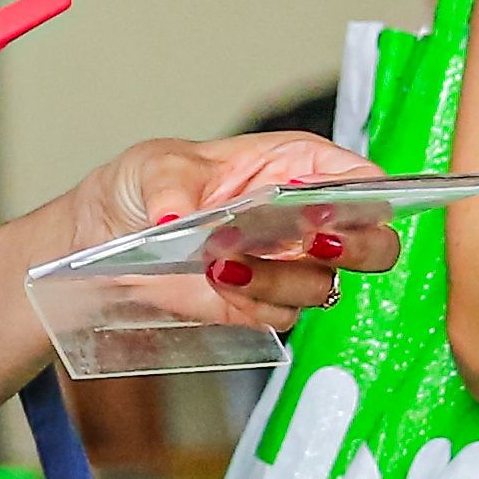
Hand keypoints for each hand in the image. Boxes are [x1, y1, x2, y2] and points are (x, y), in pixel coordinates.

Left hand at [58, 130, 389, 335]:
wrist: (106, 237)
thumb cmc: (145, 183)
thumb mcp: (154, 166)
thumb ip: (170, 188)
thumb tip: (176, 219)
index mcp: (296, 165)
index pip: (360, 176)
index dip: (363, 192)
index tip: (336, 204)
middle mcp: (304, 218)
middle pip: (372, 241)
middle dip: (357, 247)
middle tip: (316, 243)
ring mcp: (286, 265)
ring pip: (323, 284)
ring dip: (283, 278)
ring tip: (226, 261)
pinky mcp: (258, 303)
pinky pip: (279, 314)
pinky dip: (253, 303)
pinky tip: (218, 281)